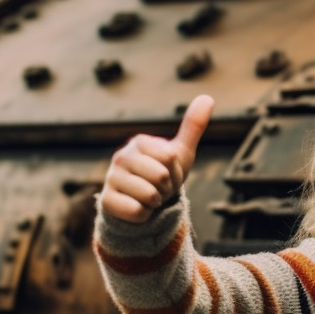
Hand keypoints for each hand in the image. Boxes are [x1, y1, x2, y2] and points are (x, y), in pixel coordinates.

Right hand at [100, 95, 213, 222]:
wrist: (142, 203)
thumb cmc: (162, 174)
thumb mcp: (179, 153)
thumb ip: (192, 126)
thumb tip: (208, 97)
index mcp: (139, 142)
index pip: (170, 158)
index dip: (175, 171)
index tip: (167, 173)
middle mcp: (121, 157)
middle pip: (161, 176)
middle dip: (167, 188)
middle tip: (158, 188)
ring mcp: (111, 179)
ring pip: (150, 196)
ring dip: (155, 203)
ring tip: (148, 197)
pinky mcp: (106, 201)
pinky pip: (137, 211)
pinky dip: (144, 215)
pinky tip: (137, 208)